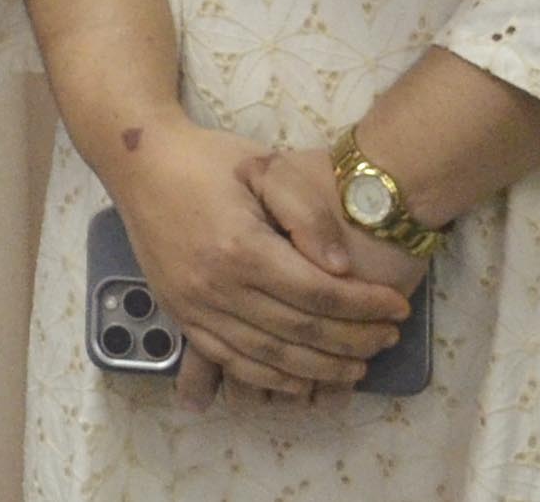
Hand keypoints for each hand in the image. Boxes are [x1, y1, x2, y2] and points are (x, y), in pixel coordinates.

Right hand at [98, 117, 407, 403]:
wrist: (140, 163)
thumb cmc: (208, 159)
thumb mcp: (264, 166)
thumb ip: (308, 212)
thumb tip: (341, 268)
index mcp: (241, 247)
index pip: (318, 293)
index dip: (365, 306)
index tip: (398, 307)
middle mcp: (216, 286)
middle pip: (301, 331)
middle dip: (354, 340)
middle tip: (389, 337)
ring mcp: (195, 307)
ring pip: (271, 357)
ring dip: (322, 368)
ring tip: (359, 365)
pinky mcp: (181, 317)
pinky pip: (232, 362)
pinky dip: (273, 380)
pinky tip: (304, 380)